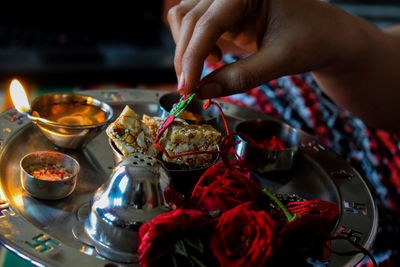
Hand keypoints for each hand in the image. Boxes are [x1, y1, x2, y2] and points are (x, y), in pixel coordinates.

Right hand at [167, 0, 347, 98]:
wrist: (326, 34)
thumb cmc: (312, 40)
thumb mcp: (280, 60)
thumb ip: (241, 77)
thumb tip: (202, 92)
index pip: (208, 22)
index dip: (192, 57)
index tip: (187, 88)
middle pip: (188, 18)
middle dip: (185, 56)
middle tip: (190, 88)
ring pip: (185, 18)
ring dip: (187, 49)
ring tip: (209, 68)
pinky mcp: (223, 9)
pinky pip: (195, 24)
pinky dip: (195, 46)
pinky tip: (215, 58)